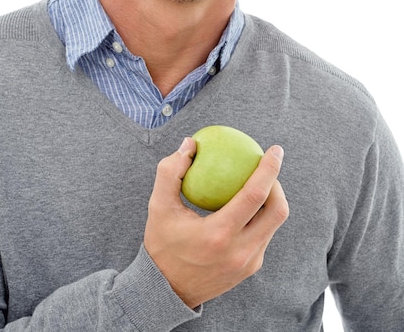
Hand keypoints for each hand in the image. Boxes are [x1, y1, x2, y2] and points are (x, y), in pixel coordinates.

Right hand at [144, 138, 288, 308]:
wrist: (166, 291)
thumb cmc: (162, 244)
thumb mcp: (158, 206)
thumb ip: (171, 171)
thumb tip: (190, 144)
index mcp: (219, 234)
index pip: (256, 195)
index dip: (270, 169)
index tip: (274, 150)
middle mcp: (240, 251)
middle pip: (278, 211)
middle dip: (278, 183)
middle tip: (268, 166)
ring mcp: (249, 262)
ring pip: (274, 224)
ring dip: (272, 199)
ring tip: (258, 182)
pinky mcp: (251, 268)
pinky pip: (264, 235)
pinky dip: (261, 215)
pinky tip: (249, 204)